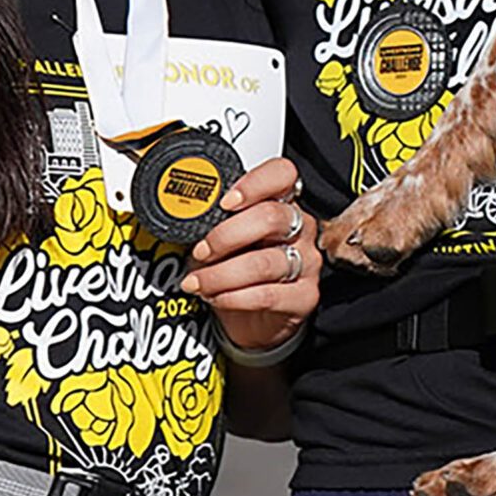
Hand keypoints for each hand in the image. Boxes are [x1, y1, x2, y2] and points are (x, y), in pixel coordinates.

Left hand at [183, 158, 320, 357]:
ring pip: (263, 262)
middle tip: (201, 250)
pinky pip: (266, 295)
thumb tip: (188, 216)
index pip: (282, 174)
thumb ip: (214, 222)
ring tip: (198, 282)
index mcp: (281, 202)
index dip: (254, 183)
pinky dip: (233, 297)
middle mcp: (300, 227)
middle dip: (226, 235)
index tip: (225, 201)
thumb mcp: (223, 240)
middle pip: (270, 217)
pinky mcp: (304, 297)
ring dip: (221, 274)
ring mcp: (306, 262)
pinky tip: (216, 297)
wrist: (249, 320)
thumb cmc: (237, 269)